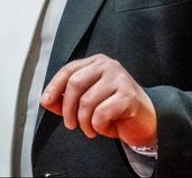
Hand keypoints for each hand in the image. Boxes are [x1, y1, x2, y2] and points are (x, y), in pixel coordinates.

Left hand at [39, 54, 156, 148]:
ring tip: (90, 129)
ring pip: (87, 101)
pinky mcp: (128, 96)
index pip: (68, 70)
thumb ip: (67, 100)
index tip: (46, 102)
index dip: (54, 87)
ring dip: (84, 122)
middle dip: (68, 109)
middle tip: (71, 124)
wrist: (145, 121)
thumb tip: (47, 101)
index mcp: (96, 63)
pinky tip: (104, 127)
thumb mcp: (88, 103)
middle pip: (75, 83)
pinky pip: (101, 113)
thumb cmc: (115, 110)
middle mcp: (108, 66)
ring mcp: (119, 79)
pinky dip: (98, 126)